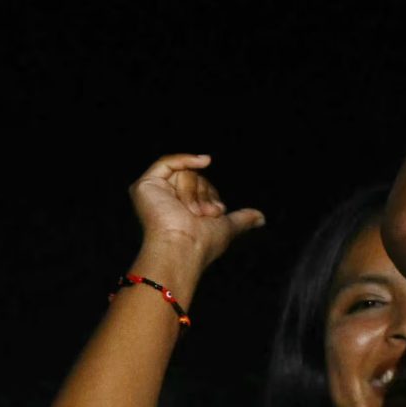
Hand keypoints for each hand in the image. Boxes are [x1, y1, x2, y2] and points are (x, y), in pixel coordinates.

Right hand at [127, 154, 264, 290]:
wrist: (184, 247)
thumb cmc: (202, 243)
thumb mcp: (227, 227)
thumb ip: (241, 219)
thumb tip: (261, 218)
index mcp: (181, 209)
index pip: (202, 187)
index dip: (212, 195)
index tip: (215, 212)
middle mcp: (166, 200)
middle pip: (194, 178)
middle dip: (203, 194)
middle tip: (202, 214)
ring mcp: (153, 193)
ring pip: (185, 173)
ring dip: (194, 193)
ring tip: (192, 211)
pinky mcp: (144, 186)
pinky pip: (168, 162)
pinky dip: (186, 160)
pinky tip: (204, 162)